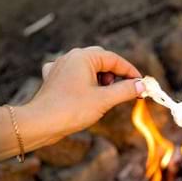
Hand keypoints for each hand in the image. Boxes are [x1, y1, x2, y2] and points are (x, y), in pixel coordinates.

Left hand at [29, 46, 144, 139]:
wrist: (40, 123)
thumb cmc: (71, 110)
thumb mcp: (105, 100)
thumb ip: (126, 90)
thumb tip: (141, 86)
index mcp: (83, 57)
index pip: (114, 59)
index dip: (130, 72)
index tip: (141, 84)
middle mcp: (70, 57)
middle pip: (102, 60)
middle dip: (116, 75)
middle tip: (125, 90)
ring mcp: (60, 67)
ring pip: (88, 67)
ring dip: (101, 79)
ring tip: (104, 96)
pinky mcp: (54, 79)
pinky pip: (74, 74)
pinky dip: (84, 81)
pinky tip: (84, 90)